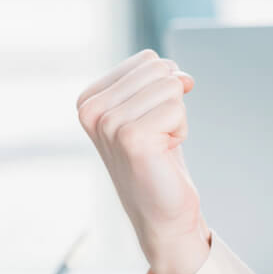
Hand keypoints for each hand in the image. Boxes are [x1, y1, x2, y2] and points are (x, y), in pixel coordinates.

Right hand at [76, 50, 210, 273]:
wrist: (162, 213)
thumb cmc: (158, 160)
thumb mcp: (150, 109)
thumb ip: (160, 80)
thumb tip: (184, 77)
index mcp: (88, 99)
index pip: (147, 59)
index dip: (162, 88)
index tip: (149, 122)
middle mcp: (91, 110)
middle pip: (159, 69)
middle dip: (171, 101)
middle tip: (157, 136)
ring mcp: (109, 124)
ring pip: (170, 86)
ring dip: (177, 117)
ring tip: (159, 145)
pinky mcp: (132, 139)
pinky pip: (177, 108)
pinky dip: (181, 130)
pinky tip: (164, 154)